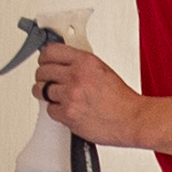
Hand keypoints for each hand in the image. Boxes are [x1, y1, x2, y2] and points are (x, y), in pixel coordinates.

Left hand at [33, 41, 171, 153]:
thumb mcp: (102, 70)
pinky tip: (66, 109)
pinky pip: (49, 110)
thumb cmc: (120, 98)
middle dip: (43, 77)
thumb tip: (62, 62)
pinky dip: (56, 111)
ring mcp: (70, 96)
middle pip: (42, 72)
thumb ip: (80, 65)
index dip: (44, 58)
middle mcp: (76, 76)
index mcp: (85, 62)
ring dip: (45, 94)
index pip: (50, 52)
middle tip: (47, 80)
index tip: (44, 61)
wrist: (131, 119)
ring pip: (41, 91)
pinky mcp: (67, 114)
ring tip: (54, 95)